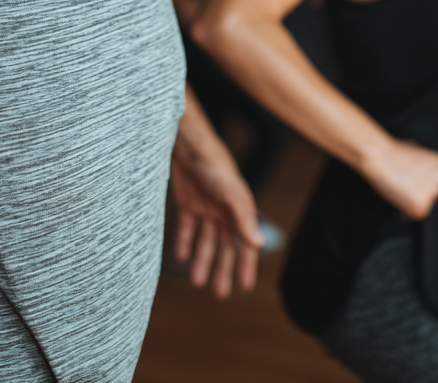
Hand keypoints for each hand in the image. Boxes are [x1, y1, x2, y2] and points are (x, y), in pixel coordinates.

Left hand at [170, 88, 263, 298]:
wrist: (187, 144)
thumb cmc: (214, 165)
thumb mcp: (231, 194)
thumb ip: (243, 219)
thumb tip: (258, 245)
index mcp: (239, 209)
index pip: (244, 243)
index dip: (245, 265)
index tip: (244, 287)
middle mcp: (223, 211)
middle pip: (225, 246)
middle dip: (223, 269)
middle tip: (219, 294)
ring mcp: (205, 207)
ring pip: (205, 240)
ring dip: (201, 259)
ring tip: (196, 281)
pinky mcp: (187, 202)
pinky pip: (187, 227)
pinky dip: (183, 241)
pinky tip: (179, 256)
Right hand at [364, 137, 437, 220]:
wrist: (378, 156)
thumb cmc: (389, 151)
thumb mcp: (412, 148)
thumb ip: (421, 161)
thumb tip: (416, 169)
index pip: (435, 179)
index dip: (421, 182)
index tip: (410, 183)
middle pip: (433, 192)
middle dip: (420, 192)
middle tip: (404, 189)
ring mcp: (431, 191)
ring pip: (425, 203)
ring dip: (414, 202)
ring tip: (398, 194)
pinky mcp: (421, 205)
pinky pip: (415, 215)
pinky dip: (406, 212)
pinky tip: (396, 202)